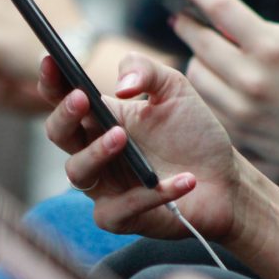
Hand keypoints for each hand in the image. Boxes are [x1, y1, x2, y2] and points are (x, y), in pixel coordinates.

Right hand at [38, 51, 240, 239]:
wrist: (227, 180)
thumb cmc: (194, 134)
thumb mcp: (175, 90)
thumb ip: (146, 70)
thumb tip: (120, 84)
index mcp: (101, 119)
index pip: (64, 99)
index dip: (52, 81)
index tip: (51, 60)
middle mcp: (96, 152)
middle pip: (59, 134)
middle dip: (64, 116)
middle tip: (81, 99)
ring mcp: (105, 186)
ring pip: (77, 172)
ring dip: (96, 152)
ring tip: (122, 136)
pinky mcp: (121, 217)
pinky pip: (121, 209)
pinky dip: (151, 194)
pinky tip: (185, 180)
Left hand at [169, 0, 278, 235]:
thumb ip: (266, 32)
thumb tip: (223, 22)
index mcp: (273, 50)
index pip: (221, 9)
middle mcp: (250, 80)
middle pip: (198, 42)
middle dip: (185, 24)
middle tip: (179, 16)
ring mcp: (238, 110)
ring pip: (194, 73)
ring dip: (196, 58)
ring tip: (205, 52)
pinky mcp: (230, 132)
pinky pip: (203, 100)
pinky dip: (206, 87)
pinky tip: (215, 81)